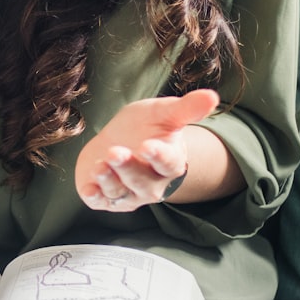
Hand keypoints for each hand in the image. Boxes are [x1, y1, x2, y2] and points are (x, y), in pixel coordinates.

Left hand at [75, 89, 219, 211]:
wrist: (122, 140)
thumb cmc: (147, 126)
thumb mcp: (164, 113)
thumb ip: (186, 108)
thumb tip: (212, 97)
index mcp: (170, 162)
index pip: (168, 163)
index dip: (158, 156)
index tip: (147, 145)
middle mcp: (152, 184)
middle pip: (142, 181)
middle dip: (128, 168)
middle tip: (115, 153)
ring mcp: (129, 193)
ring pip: (121, 192)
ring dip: (109, 181)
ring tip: (99, 166)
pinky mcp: (107, 197)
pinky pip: (102, 202)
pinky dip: (95, 197)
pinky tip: (87, 189)